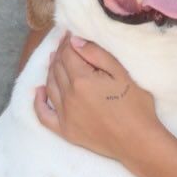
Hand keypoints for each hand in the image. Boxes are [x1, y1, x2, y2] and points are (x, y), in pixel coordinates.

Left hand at [34, 33, 158, 158]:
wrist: (138, 142)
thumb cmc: (136, 106)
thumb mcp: (122, 73)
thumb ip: (97, 54)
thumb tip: (74, 41)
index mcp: (82, 80)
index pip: (67, 54)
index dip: (68, 42)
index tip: (71, 34)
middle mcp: (68, 96)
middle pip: (57, 68)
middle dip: (61, 53)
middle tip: (67, 45)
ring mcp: (64, 114)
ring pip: (50, 85)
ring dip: (51, 71)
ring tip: (57, 61)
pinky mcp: (65, 130)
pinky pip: (43, 114)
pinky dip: (39, 102)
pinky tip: (40, 91)